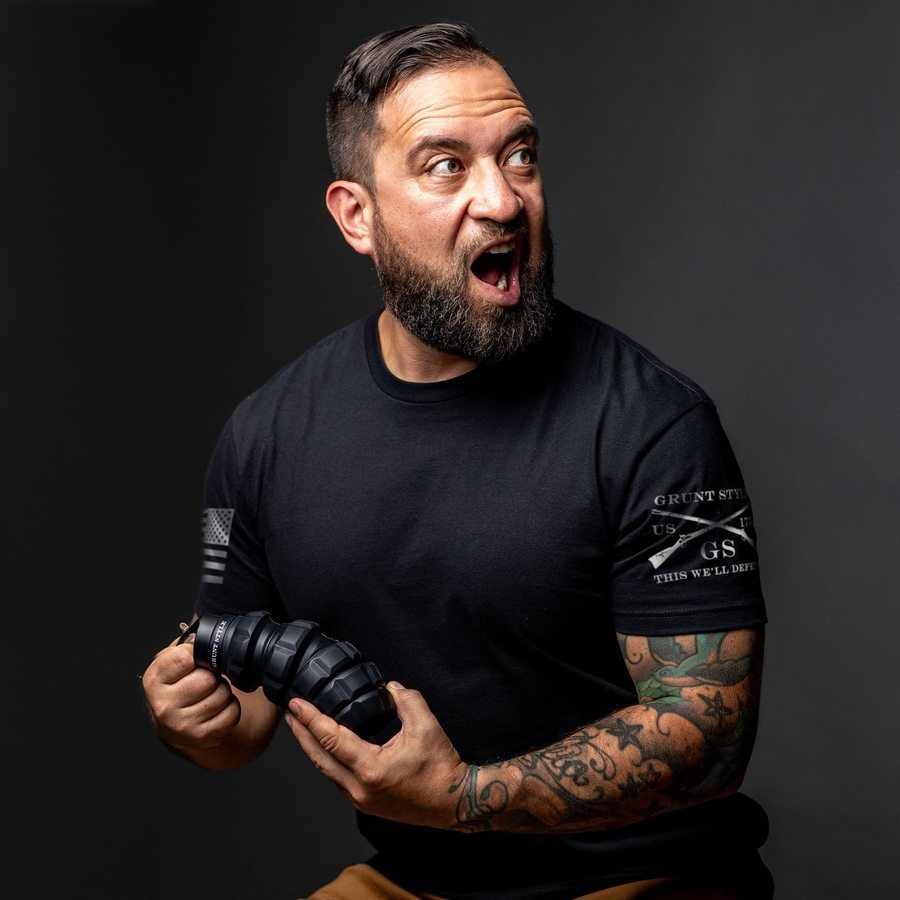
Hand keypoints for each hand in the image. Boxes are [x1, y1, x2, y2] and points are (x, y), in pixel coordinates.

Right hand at [141, 640, 240, 750]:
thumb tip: (200, 636)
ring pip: (223, 695)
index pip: (184, 657)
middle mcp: (163, 706)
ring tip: (209, 694)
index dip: (196, 654)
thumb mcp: (171, 663)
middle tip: (204, 680)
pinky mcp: (202, 738)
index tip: (195, 659)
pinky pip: (232, 713)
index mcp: (153, 681)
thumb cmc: (176, 687)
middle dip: (212, 675)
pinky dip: (230, 708)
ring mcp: (182, 725)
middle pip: (207, 678)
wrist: (174, 724)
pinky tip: (216, 708)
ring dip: (222, 691)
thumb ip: (184, 646)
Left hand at [284, 682, 466, 828]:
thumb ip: (406, 699)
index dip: (311, 718)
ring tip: (302, 727)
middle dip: (301, 734)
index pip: (331, 738)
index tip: (296, 704)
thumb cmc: (441, 767)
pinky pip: (338, 779)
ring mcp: (361, 800)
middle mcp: (360, 788)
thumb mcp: (426, 725)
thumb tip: (388, 687)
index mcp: (371, 768)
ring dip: (312, 748)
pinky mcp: (366, 804)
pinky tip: (327, 746)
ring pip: (326, 771)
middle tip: (290, 713)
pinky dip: (328, 760)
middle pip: (319, 758)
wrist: (453, 802)